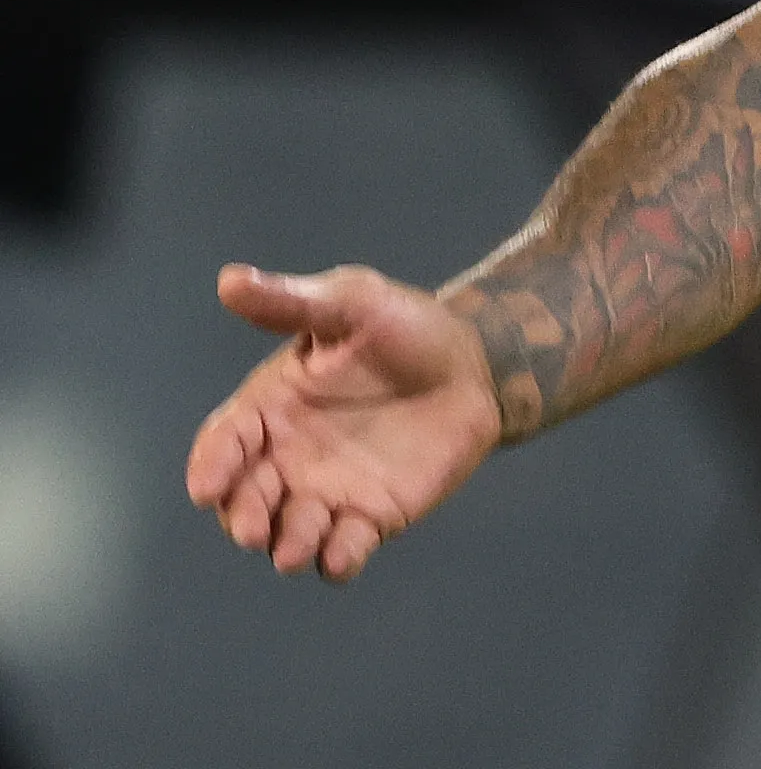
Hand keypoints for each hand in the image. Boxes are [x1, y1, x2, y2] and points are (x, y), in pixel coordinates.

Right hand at [185, 264, 503, 580]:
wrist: (473, 365)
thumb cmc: (404, 329)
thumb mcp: (351, 302)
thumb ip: (293, 302)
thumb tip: (230, 280)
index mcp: (271, 408)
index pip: (223, 442)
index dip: (211, 465)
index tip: (207, 486)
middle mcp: (287, 458)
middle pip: (246, 500)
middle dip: (242, 516)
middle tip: (252, 526)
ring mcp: (327, 492)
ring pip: (290, 533)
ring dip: (287, 545)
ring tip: (294, 548)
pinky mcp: (372, 517)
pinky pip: (345, 549)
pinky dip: (339, 560)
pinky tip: (344, 556)